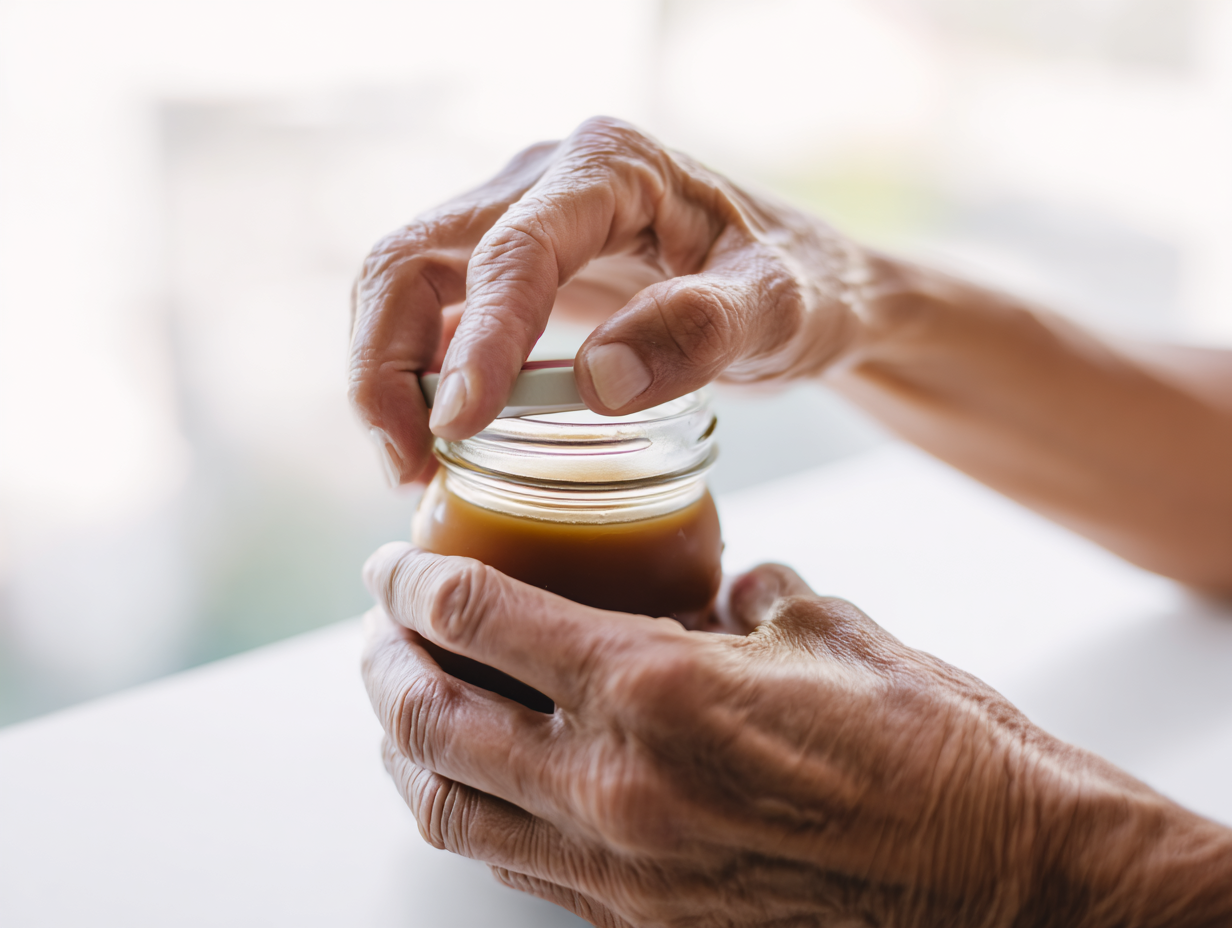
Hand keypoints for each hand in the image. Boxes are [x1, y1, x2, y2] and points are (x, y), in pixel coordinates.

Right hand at [349, 117, 869, 484]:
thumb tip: (595, 383)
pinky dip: (417, 371)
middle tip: (407, 465)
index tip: (457, 431)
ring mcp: (521, 215)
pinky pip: (435, 308)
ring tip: (411, 465)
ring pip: (404, 281)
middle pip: (412, 256)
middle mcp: (547, 178)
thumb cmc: (802, 287)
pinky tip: (438, 436)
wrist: (807, 281)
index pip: (511, 252)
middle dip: (386, 365)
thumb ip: (701, 330)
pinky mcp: (515, 262)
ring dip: (387, 373)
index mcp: (610, 167)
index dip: (477, 343)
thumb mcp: (780, 307)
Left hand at [360, 543, 1231, 925]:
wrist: (1005, 889)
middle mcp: (617, 788)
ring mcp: (620, 873)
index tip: (391, 563)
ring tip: (397, 703)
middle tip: (379, 627)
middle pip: (432, 722)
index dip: (415, 583)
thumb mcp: (828, 631)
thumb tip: (714, 580)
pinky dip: (470, 812)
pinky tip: (476, 778)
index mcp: (659, 691)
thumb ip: (744, 596)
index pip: (481, 621)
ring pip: (450, 811)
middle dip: (383, 665)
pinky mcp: (639, 924)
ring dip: (403, 749)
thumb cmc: (935, 750)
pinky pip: (514, 865)